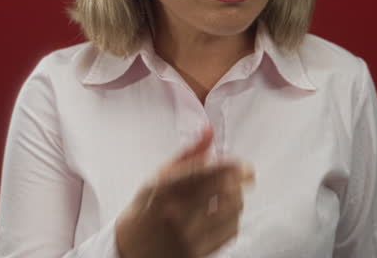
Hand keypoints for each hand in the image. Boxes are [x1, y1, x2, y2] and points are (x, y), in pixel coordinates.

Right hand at [115, 126, 254, 257]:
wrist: (132, 248)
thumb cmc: (147, 209)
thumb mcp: (159, 177)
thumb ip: (188, 154)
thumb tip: (209, 132)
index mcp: (165, 188)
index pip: (206, 171)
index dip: (230, 165)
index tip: (241, 163)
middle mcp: (177, 210)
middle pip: (223, 189)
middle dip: (240, 178)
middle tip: (244, 174)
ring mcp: (188, 234)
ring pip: (231, 210)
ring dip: (238, 197)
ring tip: (233, 192)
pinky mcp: (198, 252)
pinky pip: (230, 232)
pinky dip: (234, 218)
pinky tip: (227, 213)